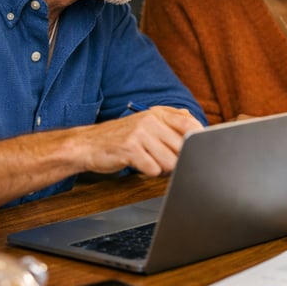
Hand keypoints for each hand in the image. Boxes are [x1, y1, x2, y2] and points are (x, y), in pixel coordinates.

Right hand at [84, 106, 203, 176]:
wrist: (87, 144)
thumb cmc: (121, 138)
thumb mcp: (147, 123)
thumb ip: (172, 122)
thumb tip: (199, 127)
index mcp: (158, 113)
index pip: (191, 125)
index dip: (198, 141)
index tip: (196, 151)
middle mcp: (151, 120)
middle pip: (182, 148)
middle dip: (177, 160)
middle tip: (164, 161)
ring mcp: (140, 134)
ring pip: (170, 161)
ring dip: (163, 168)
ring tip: (150, 162)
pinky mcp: (130, 149)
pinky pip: (154, 169)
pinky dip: (149, 172)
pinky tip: (139, 166)